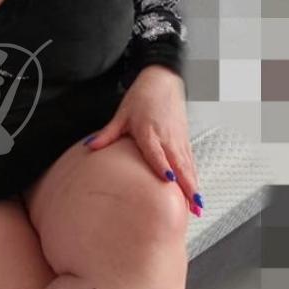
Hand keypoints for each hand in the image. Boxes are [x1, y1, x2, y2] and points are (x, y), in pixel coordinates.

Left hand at [83, 66, 203, 215]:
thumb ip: (108, 134)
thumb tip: (90, 146)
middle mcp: (168, 137)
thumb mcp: (122, 115)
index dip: (163, 165)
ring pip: (189, 166)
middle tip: (192, 205)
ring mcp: (178, 139)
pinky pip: (191, 162)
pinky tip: (196, 192)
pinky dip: (195, 177)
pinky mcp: (184, 140)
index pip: (157, 151)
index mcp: (150, 131)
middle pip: (180, 165)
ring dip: (194, 186)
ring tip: (198, 206)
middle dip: (187, 186)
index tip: (168, 179)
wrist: (163, 81)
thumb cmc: (143, 97)